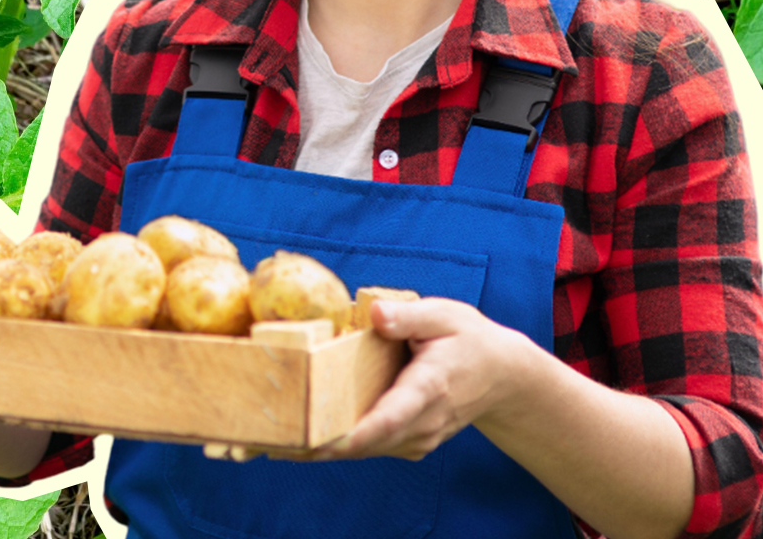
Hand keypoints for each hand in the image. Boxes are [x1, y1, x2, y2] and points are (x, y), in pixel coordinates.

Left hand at [263, 298, 532, 463]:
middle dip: (315, 445)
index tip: (321, 442)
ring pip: (360, 450)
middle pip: (364, 442)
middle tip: (263, 443)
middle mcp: (422, 423)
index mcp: (430, 388)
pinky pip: (364, 448)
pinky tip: (289, 441)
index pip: (391, 417)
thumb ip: (409, 315)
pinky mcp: (404, 443)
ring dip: (314, 450)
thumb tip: (375, 312)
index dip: (355, 433)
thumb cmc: (468, 339)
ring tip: (260, 444)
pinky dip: (328, 446)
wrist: (502, 377)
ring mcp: (414, 439)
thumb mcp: (446, 315)